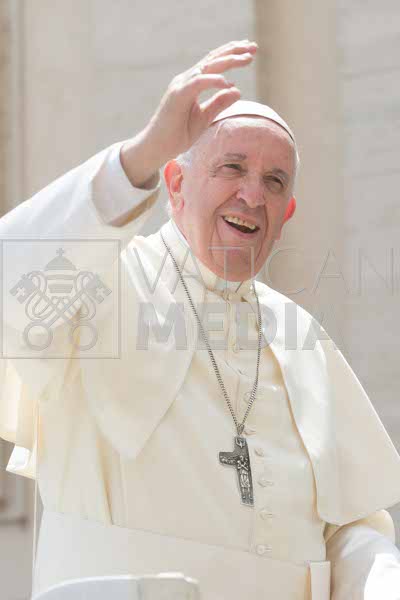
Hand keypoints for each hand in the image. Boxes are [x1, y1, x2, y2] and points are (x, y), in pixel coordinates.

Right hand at [121, 40, 257, 187]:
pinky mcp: (178, 95)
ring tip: (247, 58)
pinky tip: (227, 82)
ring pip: (208, 66)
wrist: (158, 146)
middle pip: (213, 59)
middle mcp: (186, 79)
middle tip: (254, 47)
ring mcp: (181, 86)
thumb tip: (237, 89)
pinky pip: (198, 82)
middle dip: (234, 51)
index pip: (214, 63)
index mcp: (192, 83)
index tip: (250, 51)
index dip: (232, 54)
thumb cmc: (178, 134)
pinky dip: (214, 80)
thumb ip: (219, 103)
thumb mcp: (204, 118)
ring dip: (228, 60)